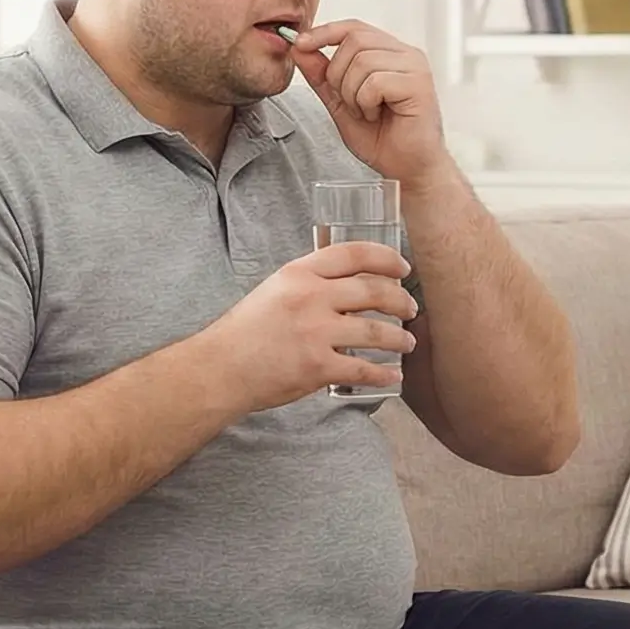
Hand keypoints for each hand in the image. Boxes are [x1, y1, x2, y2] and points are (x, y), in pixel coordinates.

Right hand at [200, 241, 417, 411]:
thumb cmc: (244, 333)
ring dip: (399, 337)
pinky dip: (384, 373)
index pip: (353, 254)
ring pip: (376, 330)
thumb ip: (308, 284)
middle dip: (401, 300)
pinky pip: (364, 368)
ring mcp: (316, 332)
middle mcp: (310, 297)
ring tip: (407, 341)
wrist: (220, 369)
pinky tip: (394, 375)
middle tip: (409, 308)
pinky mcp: (318, 366)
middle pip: (373, 291)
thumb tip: (345, 285)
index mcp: (299, 273)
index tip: (402, 267)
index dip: (386, 258)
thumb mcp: (273, 290)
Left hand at [290, 20, 451, 186]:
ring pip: (362, 61)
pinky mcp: (418, 85)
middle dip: (337, 73)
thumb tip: (299, 49)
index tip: (300, 44)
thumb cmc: (383, 139)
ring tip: (366, 112)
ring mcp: (415, 68)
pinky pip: (375, 82)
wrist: (407, 170)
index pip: (353, 27)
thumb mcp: (340, 103)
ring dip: (352, 93)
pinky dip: (366, 103)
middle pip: (354, 40)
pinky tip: (377, 116)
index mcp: (389, 53)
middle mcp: (406, 54)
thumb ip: (322, 76)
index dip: (324, 32)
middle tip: (348, 102)